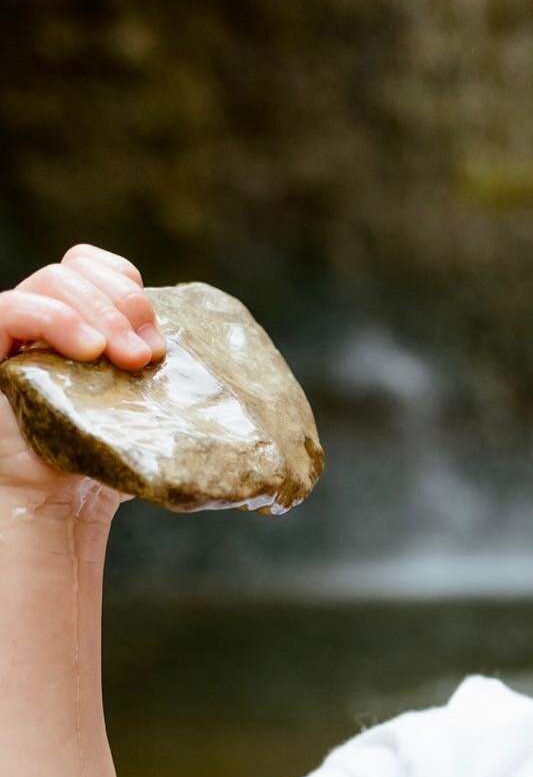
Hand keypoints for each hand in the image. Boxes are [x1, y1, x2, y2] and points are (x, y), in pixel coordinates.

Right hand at [0, 245, 165, 502]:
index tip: (159, 337)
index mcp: (82, 321)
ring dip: (101, 311)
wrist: (57, 508)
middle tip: (150, 354)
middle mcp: (45, 320)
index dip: (129, 286)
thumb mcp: (151, 415)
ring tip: (129, 360)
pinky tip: (87, 348)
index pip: (100, 269)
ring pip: (52, 281)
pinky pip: (9, 310)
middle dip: (125, 302)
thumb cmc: (104, 464)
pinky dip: (53, 318)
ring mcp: (17, 335)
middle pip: (79, 268)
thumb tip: (263, 401)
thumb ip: (180, 388)